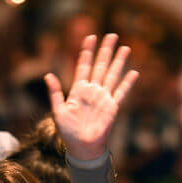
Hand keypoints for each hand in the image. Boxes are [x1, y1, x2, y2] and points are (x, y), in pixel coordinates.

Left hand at [45, 34, 138, 160]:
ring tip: (125, 47)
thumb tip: (48, 75)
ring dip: (118, 61)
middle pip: (100, 65)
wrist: (82, 147)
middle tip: (112, 35)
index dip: (87, 51)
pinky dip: (127, 83)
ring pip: (112, 75)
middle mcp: (92, 91)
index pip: (84, 65)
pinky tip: (133, 72)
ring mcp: (103, 98)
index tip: (91, 37)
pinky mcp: (112, 107)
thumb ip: (55, 92)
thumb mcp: (58, 110)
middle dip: (106, 50)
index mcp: (78, 90)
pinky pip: (121, 93)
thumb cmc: (68, 131)